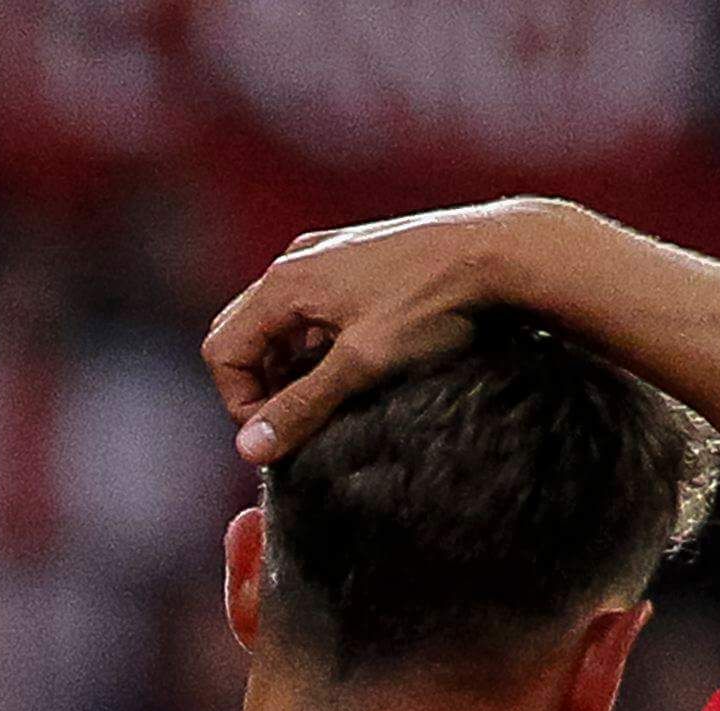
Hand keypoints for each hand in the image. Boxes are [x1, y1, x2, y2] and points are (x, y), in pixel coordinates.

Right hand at [205, 200, 574, 465]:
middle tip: (295, 417)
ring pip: (274, 323)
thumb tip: (249, 449)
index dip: (241, 403)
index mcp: (286, 282)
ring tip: (326, 394)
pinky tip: (351, 361)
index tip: (279, 432)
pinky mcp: (352, 258)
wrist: (496, 251)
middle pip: (240, 334)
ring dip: (285, 367)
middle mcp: (297, 260)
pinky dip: (311, 344)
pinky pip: (307, 309)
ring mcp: (325, 254)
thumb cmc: (430, 303)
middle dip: (256, 384)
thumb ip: (300, 407)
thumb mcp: (360, 365)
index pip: (223, 352)